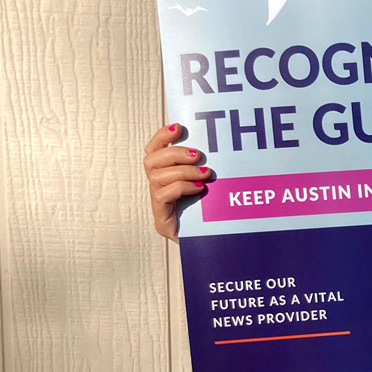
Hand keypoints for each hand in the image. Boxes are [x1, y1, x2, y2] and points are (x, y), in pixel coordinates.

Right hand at [142, 123, 209, 241]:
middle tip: (199, 155)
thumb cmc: (214, 212)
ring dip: (183, 171)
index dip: (162, 136)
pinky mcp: (161, 220)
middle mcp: (157, 188)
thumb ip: (207, 166)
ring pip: (157, 176)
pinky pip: (162, 195)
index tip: (180, 127)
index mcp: (166, 175)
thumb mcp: (212, 183)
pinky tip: (199, 189)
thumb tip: (220, 144)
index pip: (154, 150)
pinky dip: (181, 187)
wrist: (214, 243)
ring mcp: (158, 204)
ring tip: (205, 174)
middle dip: (175, 153)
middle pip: (151, 160)